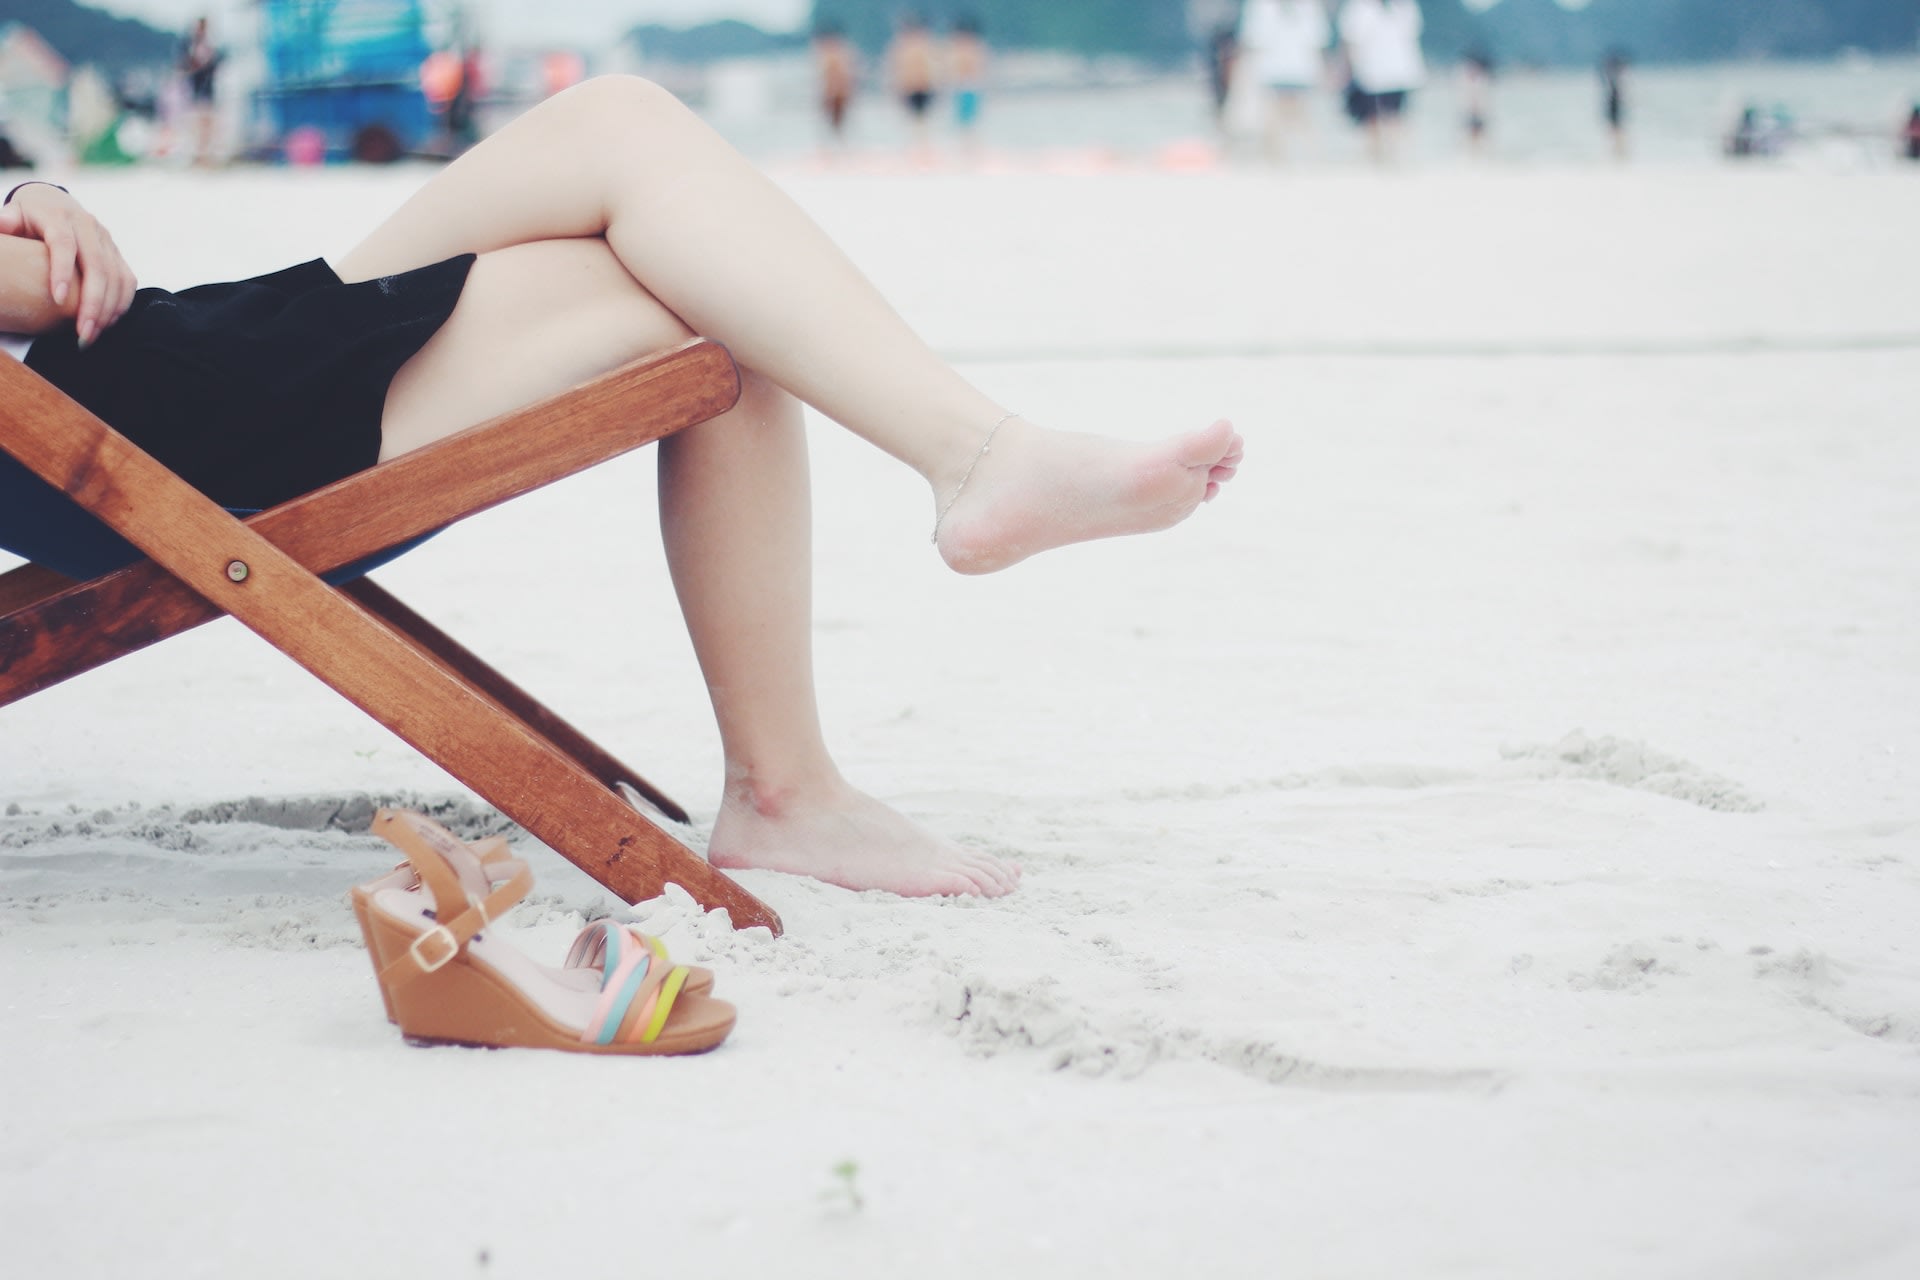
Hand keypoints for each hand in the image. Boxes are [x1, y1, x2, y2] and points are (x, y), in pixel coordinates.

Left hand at [0, 184, 137, 346]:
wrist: (54, 202)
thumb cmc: (29, 216)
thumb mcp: (13, 214)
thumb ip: (6, 221)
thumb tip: (0, 227)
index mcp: (58, 216)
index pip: (64, 243)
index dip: (63, 271)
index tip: (58, 299)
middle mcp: (87, 226)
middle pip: (97, 266)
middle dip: (92, 303)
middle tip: (82, 332)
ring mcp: (106, 240)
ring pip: (116, 276)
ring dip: (108, 309)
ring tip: (92, 334)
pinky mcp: (118, 253)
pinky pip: (127, 280)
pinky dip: (121, 303)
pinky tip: (108, 322)